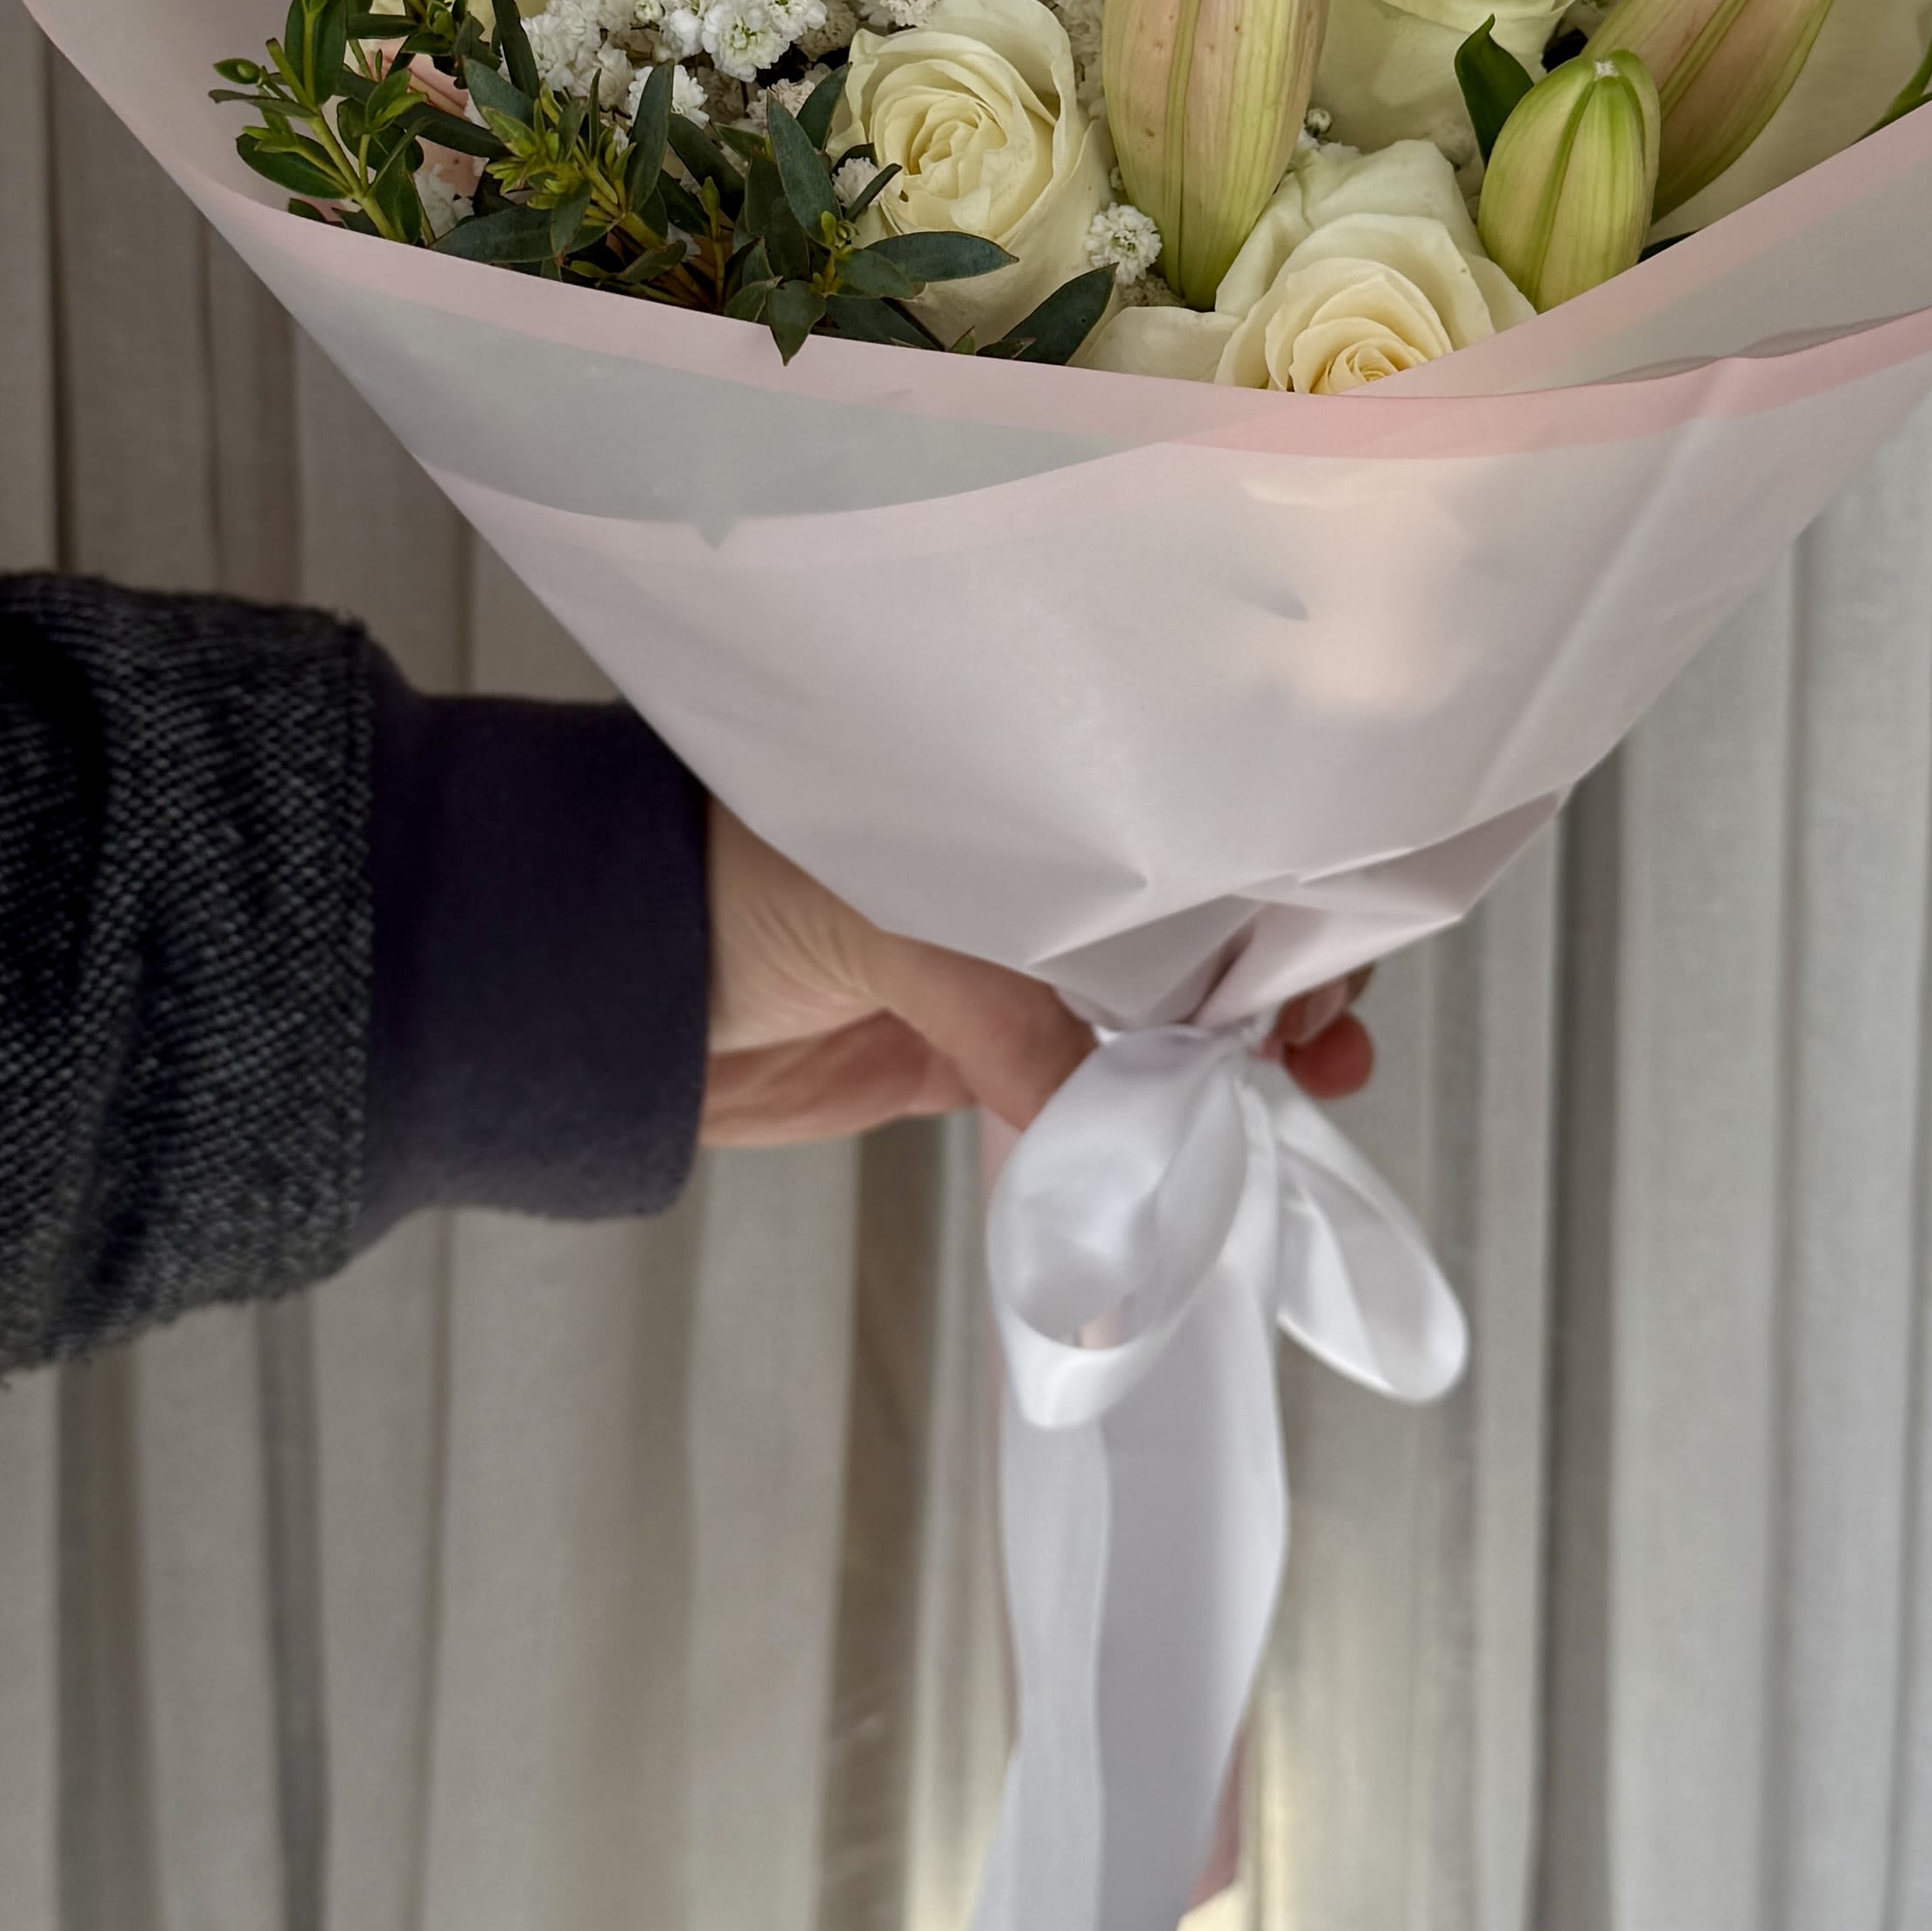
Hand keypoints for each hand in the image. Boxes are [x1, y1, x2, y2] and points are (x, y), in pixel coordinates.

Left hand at [699, 804, 1375, 1144]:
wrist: (601, 987)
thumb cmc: (723, 887)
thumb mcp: (901, 926)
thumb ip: (1019, 1025)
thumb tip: (1132, 1141)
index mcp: (1021, 788)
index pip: (1182, 823)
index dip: (1268, 882)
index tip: (1330, 943)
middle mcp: (1029, 870)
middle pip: (1194, 921)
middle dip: (1280, 972)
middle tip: (1329, 1034)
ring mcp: (1004, 969)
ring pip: (1160, 1011)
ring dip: (1237, 1052)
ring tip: (1314, 1084)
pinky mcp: (970, 1057)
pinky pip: (1090, 1091)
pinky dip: (1153, 1121)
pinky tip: (1209, 1142)